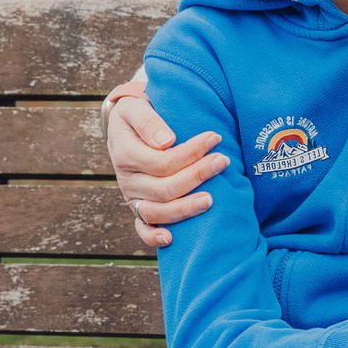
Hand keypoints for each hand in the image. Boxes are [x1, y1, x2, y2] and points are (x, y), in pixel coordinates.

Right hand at [105, 79, 224, 247]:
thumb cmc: (136, 115)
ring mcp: (133, 198)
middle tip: (223, 161)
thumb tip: (167, 141)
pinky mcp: (138, 210)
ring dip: (185, 208)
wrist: (125, 128)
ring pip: (157, 212)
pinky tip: (172, 239)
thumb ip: (148, 121)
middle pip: (164, 188)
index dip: (190, 152)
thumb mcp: (135, 108)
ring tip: (212, 200)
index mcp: (125, 154)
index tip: (214, 137)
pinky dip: (154, 238)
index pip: (162, 161)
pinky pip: (143, 229)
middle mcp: (128, 181)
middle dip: (196, 176)